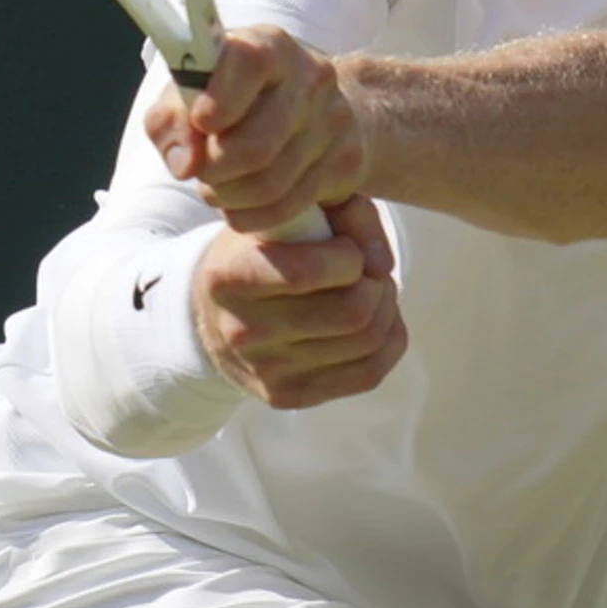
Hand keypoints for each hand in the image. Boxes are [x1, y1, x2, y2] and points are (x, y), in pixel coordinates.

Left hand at [146, 24, 368, 234]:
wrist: (316, 109)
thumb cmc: (235, 98)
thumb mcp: (192, 95)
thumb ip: (170, 121)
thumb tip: (184, 164)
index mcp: (270, 46)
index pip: (249, 64)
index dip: (219, 100)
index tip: (202, 123)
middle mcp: (311, 78)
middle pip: (256, 146)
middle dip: (214, 170)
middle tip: (201, 172)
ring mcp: (335, 121)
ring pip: (270, 184)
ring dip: (229, 197)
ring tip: (216, 188)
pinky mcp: (347, 161)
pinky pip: (288, 206)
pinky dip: (251, 215)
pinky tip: (239, 204)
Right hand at [191, 195, 408, 408]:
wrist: (218, 311)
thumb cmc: (269, 248)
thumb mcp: (294, 212)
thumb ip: (346, 211)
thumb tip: (382, 265)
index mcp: (231, 274)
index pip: (306, 273)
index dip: (350, 256)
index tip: (349, 247)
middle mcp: (241, 329)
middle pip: (352, 311)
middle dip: (375, 283)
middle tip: (367, 271)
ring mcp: (264, 370)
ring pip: (368, 341)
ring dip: (385, 307)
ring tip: (369, 290)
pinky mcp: (287, 396)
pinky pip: (369, 373)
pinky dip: (388, 338)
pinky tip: (372, 319)